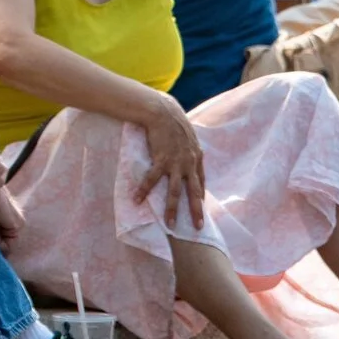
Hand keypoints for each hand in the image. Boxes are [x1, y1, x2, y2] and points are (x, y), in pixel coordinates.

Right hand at [133, 95, 206, 229]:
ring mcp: (175, 163)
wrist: (163, 111)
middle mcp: (189, 163)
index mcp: (196, 157)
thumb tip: (188, 154)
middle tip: (198, 227)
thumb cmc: (173, 121)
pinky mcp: (161, 159)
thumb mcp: (188, 136)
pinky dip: (144, 190)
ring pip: (175, 191)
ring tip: (170, 224)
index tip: (201, 208)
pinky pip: (152, 179)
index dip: (200, 195)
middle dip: (196, 211)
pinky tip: (137, 200)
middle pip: (194, 192)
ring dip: (172, 209)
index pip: (200, 181)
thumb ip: (189, 149)